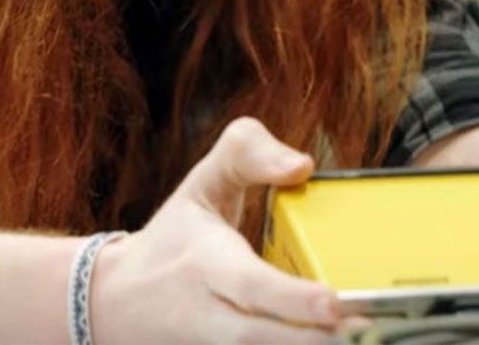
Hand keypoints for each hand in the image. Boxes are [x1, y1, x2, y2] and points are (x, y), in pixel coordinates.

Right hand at [88, 117, 344, 343]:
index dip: (292, 299)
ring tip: (361, 341)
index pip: (249, 285)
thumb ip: (249, 152)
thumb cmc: (173, 241)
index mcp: (204, 262)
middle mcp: (206, 314)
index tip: (333, 302)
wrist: (113, 303)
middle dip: (310, 340)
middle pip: (257, 338)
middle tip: (365, 329)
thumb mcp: (202, 182)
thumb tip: (302, 166)